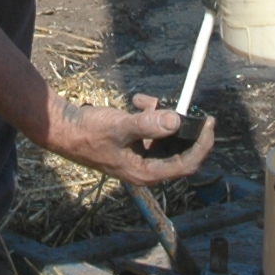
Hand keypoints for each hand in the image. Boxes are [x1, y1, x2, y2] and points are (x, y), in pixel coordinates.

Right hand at [40, 92, 215, 186]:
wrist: (66, 128)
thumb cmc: (89, 132)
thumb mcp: (120, 127)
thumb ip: (147, 124)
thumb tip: (176, 120)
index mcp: (146, 172)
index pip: (186, 164)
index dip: (202, 145)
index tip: (209, 123)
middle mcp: (146, 168)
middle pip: (181, 152)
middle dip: (185, 129)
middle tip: (192, 110)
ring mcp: (141, 156)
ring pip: (167, 137)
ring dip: (163, 117)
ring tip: (146, 103)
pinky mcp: (135, 145)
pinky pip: (154, 130)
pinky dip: (150, 114)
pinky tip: (137, 101)